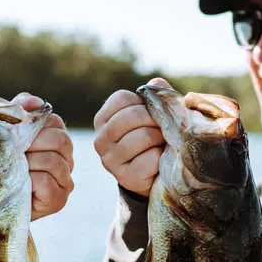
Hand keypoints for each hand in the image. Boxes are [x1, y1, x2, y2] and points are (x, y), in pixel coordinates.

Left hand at [14, 93, 73, 219]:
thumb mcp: (4, 135)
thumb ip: (17, 112)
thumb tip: (34, 101)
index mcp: (56, 139)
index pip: (53, 121)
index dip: (32, 123)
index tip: (12, 132)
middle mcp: (66, 159)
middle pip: (60, 139)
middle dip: (32, 143)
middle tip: (13, 152)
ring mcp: (65, 181)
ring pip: (53, 161)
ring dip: (28, 163)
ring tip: (13, 170)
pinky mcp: (58, 200)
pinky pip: (46, 181)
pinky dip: (29, 180)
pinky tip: (19, 184)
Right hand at [92, 78, 169, 197]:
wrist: (155, 175)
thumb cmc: (155, 138)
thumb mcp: (155, 114)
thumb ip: (157, 96)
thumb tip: (156, 83)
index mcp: (103, 119)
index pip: (121, 99)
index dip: (143, 103)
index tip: (151, 114)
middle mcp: (100, 140)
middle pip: (132, 116)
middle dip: (154, 120)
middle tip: (161, 129)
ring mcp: (109, 160)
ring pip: (143, 136)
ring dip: (160, 139)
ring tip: (160, 144)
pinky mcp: (125, 177)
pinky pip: (150, 159)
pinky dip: (161, 158)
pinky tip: (159, 162)